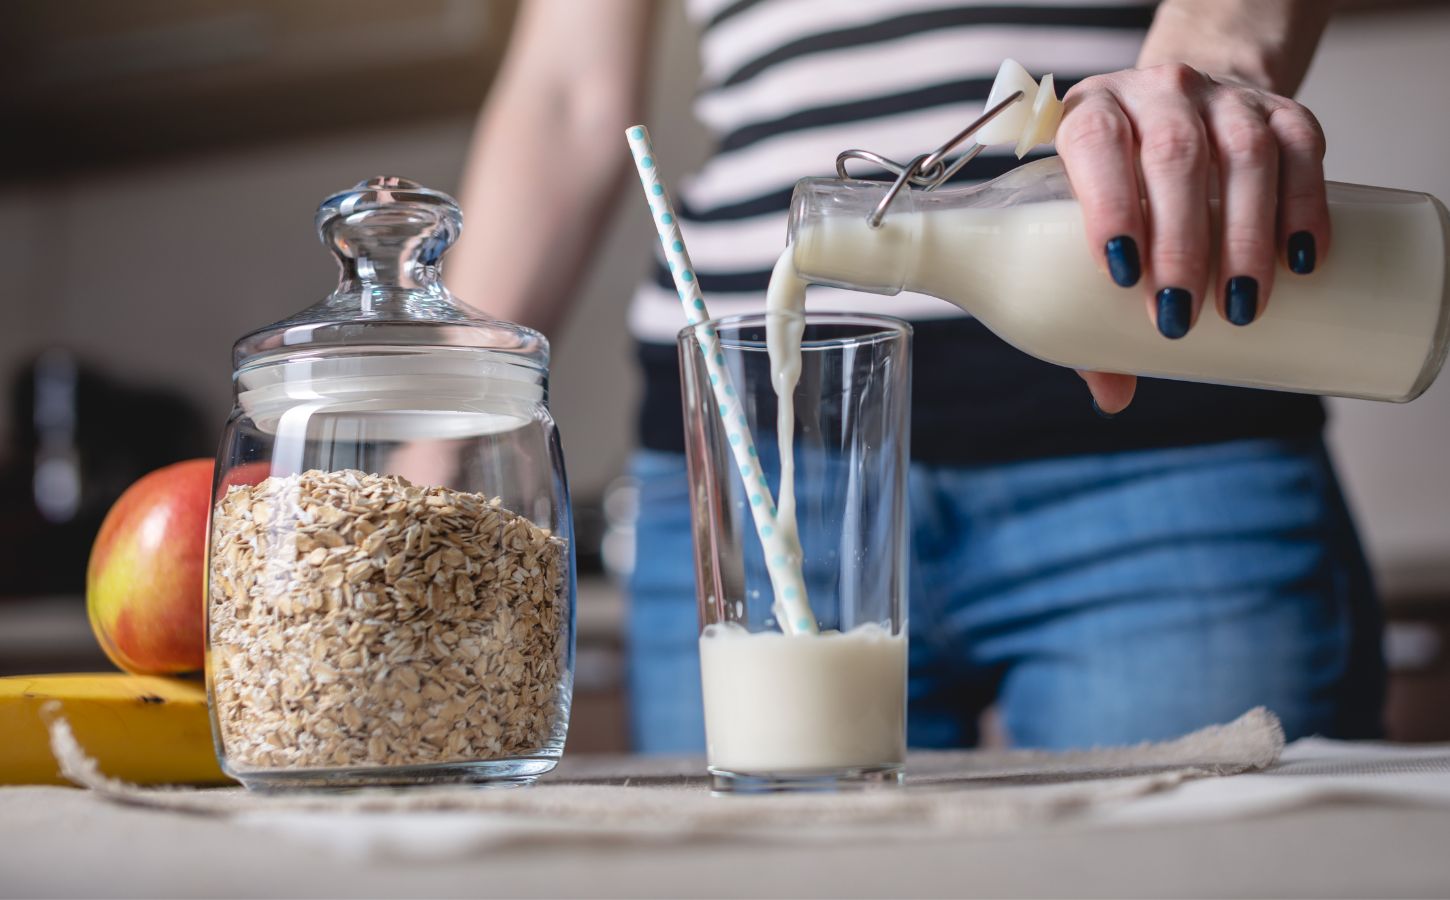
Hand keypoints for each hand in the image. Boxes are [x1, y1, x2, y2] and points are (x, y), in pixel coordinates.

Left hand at [1055, 63, 1330, 413]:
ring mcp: (1223, 97)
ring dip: (1245, 235)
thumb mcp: (1087, 225)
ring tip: (1242, 305)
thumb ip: (1088, 304)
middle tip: (1182, 316)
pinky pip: (1302, 150)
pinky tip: (1302, 259)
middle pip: (1174, 157)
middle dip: (1182, 242)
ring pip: (1243, 154)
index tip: (1122, 273)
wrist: (1183, 112)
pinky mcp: (1281, 108)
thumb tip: (1113, 396)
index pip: (1095, 143)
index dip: (1109, 203)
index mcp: (1090, 113)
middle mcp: (1156, 93)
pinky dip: (1304, 207)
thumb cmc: (1121, 186)